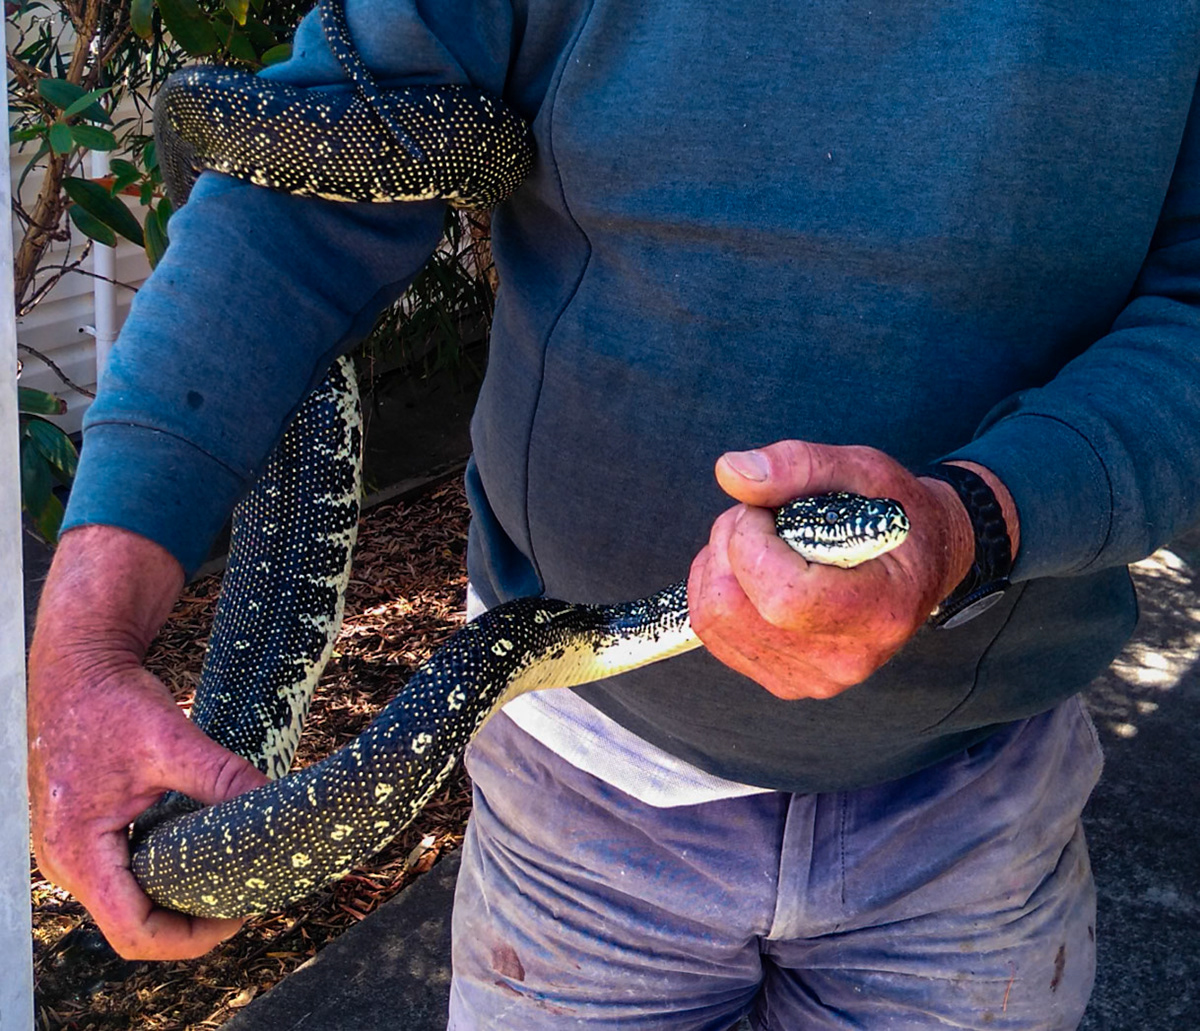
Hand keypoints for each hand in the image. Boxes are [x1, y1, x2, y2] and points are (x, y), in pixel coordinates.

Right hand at [28, 526, 269, 959]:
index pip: (134, 931)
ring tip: (229, 879)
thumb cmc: (114, 701)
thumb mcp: (173, 740)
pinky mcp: (83, 836)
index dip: (191, 937)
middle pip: (132, 925)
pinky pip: (124, 876)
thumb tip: (275, 800)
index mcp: (79, 851)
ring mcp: (70, 852)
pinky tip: (202, 855)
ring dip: (177, 899)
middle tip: (244, 898)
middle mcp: (65, 863)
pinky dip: (163, 874)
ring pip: (128, 903)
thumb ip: (222, 777)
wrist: (78, 667)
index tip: (238, 916)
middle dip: (190, 922)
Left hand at [688, 441, 1018, 699]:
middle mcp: (846, 658)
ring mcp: (813, 677)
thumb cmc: (897, 516)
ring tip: (759, 541)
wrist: (921, 565)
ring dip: (718, 565)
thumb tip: (730, 472)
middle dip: (727, 546)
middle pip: (733, 609)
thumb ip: (799, 465)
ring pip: (714, 620)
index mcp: (881, 609)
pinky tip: (752, 570)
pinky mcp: (784, 681)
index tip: (764, 510)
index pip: (784, 596)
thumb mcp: (865, 470)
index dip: (751, 543)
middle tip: (759, 517)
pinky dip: (717, 590)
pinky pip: (715, 634)